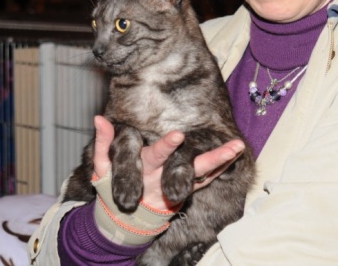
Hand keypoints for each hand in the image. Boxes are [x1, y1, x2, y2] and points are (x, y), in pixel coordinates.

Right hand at [92, 115, 245, 211]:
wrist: (125, 218)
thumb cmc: (112, 186)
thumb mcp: (103, 167)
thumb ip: (103, 143)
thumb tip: (98, 119)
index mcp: (145, 169)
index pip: (157, 156)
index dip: (167, 147)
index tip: (178, 135)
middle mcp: (166, 177)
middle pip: (191, 168)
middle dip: (211, 159)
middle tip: (229, 148)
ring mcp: (178, 185)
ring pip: (204, 174)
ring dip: (222, 160)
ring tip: (238, 147)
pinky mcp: (187, 189)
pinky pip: (207, 179)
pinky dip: (221, 167)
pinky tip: (235, 154)